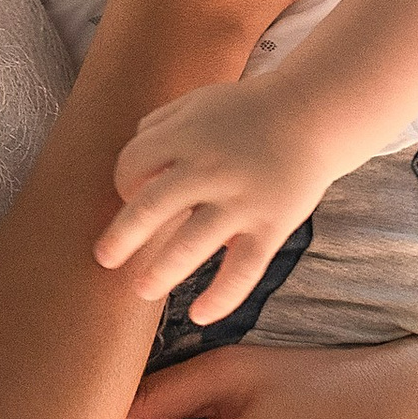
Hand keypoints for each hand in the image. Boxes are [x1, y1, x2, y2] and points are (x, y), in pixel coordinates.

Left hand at [97, 79, 336, 321]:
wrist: (313, 115)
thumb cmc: (247, 111)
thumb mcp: (197, 102)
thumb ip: (159, 124)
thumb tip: (130, 166)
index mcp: (186, 135)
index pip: (133, 165)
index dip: (123, 184)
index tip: (131, 199)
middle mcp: (209, 167)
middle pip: (150, 207)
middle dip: (121, 237)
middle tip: (104, 259)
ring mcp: (241, 199)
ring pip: (190, 245)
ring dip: (161, 273)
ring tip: (143, 290)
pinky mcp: (272, 224)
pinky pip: (242, 269)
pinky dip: (221, 297)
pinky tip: (200, 315)